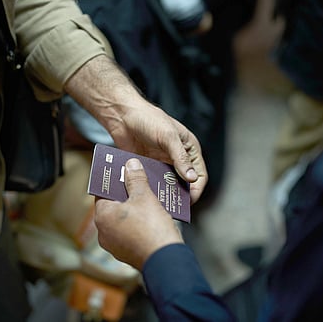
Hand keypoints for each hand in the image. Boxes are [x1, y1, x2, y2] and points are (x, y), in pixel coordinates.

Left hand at [64, 55, 207, 203]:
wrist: (122, 115)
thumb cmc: (148, 118)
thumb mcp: (168, 137)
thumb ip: (180, 157)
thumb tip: (192, 178)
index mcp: (189, 149)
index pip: (200, 174)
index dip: (196, 189)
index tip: (189, 202)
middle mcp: (177, 158)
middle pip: (185, 183)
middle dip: (180, 195)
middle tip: (173, 207)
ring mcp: (162, 164)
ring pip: (168, 185)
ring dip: (164, 194)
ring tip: (158, 205)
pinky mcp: (148, 167)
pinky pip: (152, 182)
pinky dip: (150, 189)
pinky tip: (146, 196)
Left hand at [94, 158, 183, 270]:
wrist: (166, 261)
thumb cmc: (152, 230)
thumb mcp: (144, 197)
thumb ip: (135, 179)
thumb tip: (131, 166)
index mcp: (102, 217)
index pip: (102, 192)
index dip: (114, 181)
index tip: (123, 172)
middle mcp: (104, 233)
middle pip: (113, 206)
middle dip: (126, 194)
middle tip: (138, 183)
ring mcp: (115, 245)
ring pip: (123, 220)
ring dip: (134, 209)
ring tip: (148, 198)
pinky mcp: (127, 253)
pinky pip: (130, 233)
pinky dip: (138, 224)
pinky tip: (152, 217)